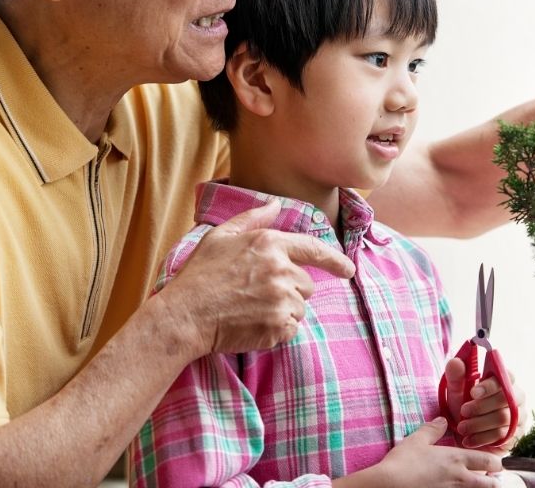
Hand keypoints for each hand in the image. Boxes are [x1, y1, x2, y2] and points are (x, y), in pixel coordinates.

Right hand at [161, 200, 354, 355]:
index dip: (335, 260)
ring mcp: (282, 299)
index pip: (314, 249)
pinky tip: (253, 324)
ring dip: (284, 310)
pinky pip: (292, 329)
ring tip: (252, 309)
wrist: (185, 315)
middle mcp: (281, 270)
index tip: (349, 270)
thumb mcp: (220, 236)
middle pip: (306, 284)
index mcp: (270, 244)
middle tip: (258, 293)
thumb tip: (274, 205)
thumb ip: (252, 219)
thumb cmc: (199, 275)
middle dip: (290, 289)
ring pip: (300, 307)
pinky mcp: (279, 326)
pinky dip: (278, 330)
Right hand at [337, 418, 503, 487]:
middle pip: (491, 483)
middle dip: (493, 479)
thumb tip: (442, 420)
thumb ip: (433, 429)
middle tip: (489, 476)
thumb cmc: (403, 462)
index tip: (493, 460)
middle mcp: (460, 478)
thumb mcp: (416, 440)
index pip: (490, 461)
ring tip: (475, 482)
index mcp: (456, 458)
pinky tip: (455, 487)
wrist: (390, 485)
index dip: (496, 461)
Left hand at [444, 358, 520, 451]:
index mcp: (504, 379)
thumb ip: (455, 376)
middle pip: (506, 398)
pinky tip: (468, 440)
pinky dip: (483, 438)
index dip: (491, 384)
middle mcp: (516, 396)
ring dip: (479, 423)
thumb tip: (455, 362)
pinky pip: (502, 436)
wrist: (466, 433)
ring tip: (462, 428)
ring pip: (503, 418)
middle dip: (482, 406)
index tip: (472, 392)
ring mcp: (519, 416)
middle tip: (463, 411)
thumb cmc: (464, 406)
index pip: (506, 376)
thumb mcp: (456, 391)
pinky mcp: (516, 435)